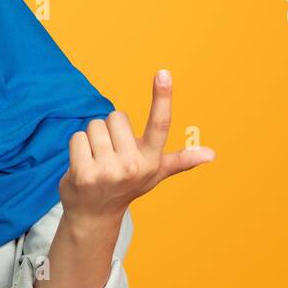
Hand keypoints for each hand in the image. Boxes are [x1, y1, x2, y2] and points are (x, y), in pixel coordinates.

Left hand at [58, 68, 214, 222]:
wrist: (94, 215)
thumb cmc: (126, 187)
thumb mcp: (154, 173)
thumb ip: (181, 160)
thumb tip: (211, 154)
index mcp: (151, 161)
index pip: (160, 124)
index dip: (162, 97)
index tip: (163, 73)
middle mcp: (131, 167)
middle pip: (115, 117)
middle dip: (110, 130)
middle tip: (109, 154)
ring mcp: (107, 172)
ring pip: (94, 126)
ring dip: (92, 138)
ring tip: (96, 160)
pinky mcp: (83, 174)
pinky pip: (77, 138)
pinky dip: (76, 147)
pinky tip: (82, 165)